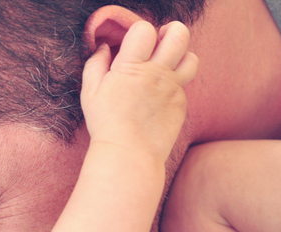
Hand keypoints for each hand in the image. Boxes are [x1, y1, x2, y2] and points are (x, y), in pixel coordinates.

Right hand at [81, 21, 197, 162]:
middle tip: (160, 42)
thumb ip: (95, 63)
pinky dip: (173, 86)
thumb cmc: (105, 123)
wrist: (129, 153)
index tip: (134, 44)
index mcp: (132, 66)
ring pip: (191, 58)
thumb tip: (103, 47)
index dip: (140, 31)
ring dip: (180, 56)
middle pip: (179, 35)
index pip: (145, 29)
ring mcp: (173, 88)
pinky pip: (183, 86)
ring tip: (167, 65)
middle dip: (171, 32)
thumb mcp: (90, 91)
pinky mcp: (181, 104)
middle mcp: (157, 73)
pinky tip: (158, 98)